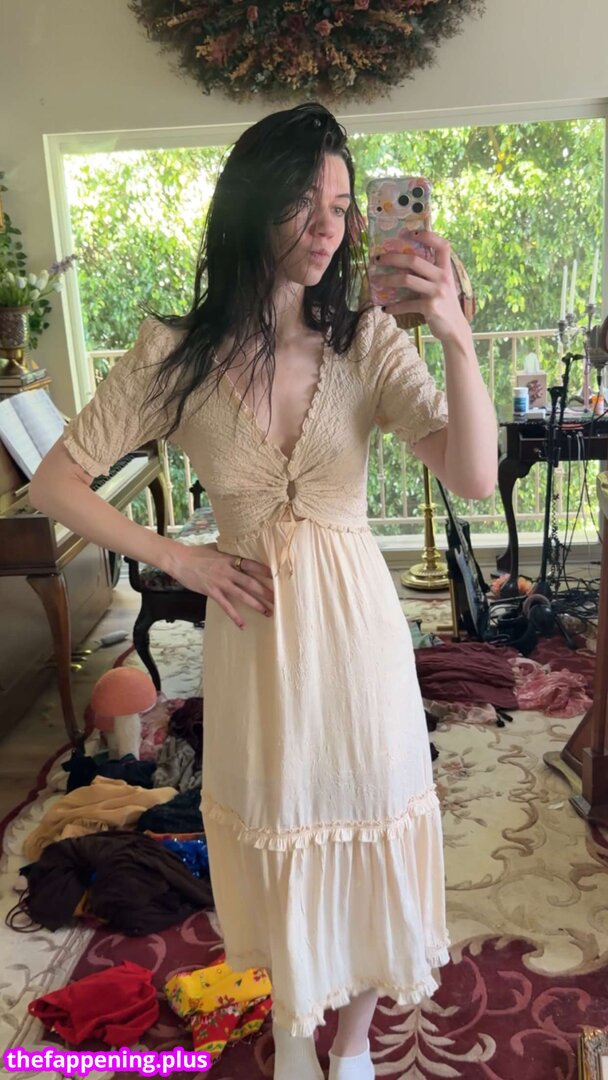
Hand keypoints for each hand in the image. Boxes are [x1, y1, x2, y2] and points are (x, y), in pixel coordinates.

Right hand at [166, 541, 273, 629]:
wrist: (180, 560)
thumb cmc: (197, 553)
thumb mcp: (215, 548)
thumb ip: (227, 552)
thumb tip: (237, 549)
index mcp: (230, 559)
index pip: (252, 565)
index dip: (265, 571)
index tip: (278, 577)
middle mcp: (228, 571)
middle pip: (252, 582)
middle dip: (266, 592)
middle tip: (279, 600)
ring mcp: (220, 582)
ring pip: (243, 595)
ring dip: (256, 605)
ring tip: (268, 612)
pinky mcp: (212, 592)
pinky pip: (226, 606)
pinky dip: (235, 616)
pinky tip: (242, 625)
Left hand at [371, 230, 469, 344]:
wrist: (455, 329)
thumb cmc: (445, 306)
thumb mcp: (442, 286)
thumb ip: (430, 275)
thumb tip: (404, 264)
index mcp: (446, 270)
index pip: (442, 246)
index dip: (427, 236)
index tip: (410, 232)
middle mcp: (443, 278)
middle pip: (414, 260)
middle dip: (392, 257)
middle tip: (377, 259)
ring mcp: (437, 292)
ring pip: (407, 279)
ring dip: (387, 279)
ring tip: (375, 281)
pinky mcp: (430, 307)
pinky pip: (407, 304)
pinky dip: (394, 307)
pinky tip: (385, 309)